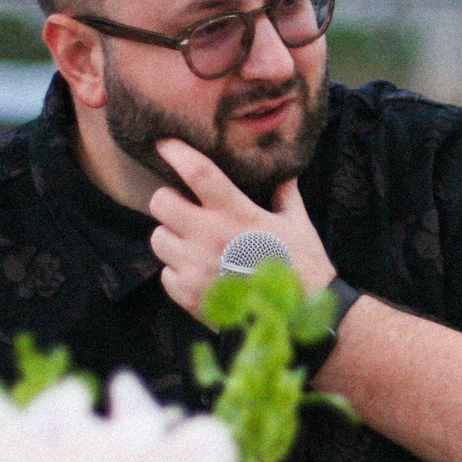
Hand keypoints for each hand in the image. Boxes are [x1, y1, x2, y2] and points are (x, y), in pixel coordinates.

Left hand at [145, 138, 337, 318]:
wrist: (297, 320)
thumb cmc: (303, 267)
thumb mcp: (299, 225)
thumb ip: (286, 193)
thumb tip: (285, 170)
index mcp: (237, 213)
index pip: (197, 171)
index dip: (176, 151)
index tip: (164, 141)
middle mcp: (209, 236)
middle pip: (160, 202)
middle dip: (168, 200)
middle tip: (183, 207)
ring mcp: (194, 267)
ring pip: (158, 238)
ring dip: (171, 237)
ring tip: (192, 244)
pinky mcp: (186, 295)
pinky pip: (165, 273)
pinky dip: (178, 272)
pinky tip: (201, 273)